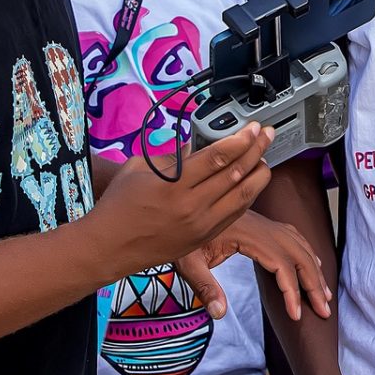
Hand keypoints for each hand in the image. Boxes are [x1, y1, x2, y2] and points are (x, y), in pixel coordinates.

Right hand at [85, 125, 272, 276]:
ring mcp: (201, 224)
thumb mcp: (138, 167)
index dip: (241, 140)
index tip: (253, 128)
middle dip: (256, 150)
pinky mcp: (203, 237)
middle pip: (236, 174)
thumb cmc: (118, 204)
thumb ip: (170, 155)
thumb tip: (195, 145)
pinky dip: (248, 196)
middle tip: (266, 135)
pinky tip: (253, 183)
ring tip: (265, 158)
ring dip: (259, 174)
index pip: (218, 158)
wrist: (107, 247)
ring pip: (243, 196)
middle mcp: (191, 205)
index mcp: (173, 184)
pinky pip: (235, 214)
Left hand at [179, 211, 332, 322]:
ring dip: (314, 270)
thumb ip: (204, 286)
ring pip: (299, 245)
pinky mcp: (262, 224)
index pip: (281, 264)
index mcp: (247, 234)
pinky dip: (307, 252)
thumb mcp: (186, 261)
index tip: (296, 314)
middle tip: (324, 310)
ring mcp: (264, 224)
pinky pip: (293, 237)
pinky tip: (313, 264)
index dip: (292, 290)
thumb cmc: (182, 236)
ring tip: (324, 294)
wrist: (179, 205)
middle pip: (299, 254)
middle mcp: (262, 226)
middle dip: (314, 283)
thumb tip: (219, 313)